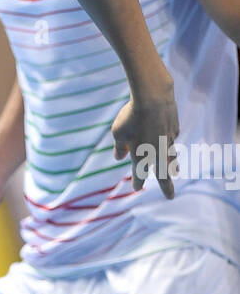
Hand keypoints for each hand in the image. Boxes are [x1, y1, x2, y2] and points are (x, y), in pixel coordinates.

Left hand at [111, 83, 178, 198]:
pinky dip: (168, 142)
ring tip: (176, 172)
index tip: (136, 187)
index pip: (139, 175)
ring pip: (171, 158)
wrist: (154, 97)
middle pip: (163, 175)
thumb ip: (119, 147)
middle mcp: (157, 153)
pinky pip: (171, 139)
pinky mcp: (175, 129)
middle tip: (170, 197)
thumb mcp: (118, 132)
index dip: (137, 182)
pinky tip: (168, 140)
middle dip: (166, 187)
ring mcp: (168, 142)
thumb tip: (119, 157)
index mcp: (141, 157)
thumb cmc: (131, 116)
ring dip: (172, 166)